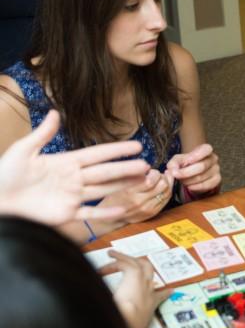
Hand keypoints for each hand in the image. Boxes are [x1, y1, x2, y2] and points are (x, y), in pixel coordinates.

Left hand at [0, 110, 148, 224]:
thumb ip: (42, 134)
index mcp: (65, 162)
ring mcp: (71, 197)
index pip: (97, 154)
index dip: (117, 150)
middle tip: (147, 165)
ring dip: (123, 185)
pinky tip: (122, 210)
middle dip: (127, 168)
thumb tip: (55, 112)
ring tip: (143, 181)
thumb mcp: (22, 151)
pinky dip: (105, 214)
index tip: (137, 145)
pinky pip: (90, 214)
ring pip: (104, 190)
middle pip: (106, 172)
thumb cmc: (3, 175)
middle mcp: (73, 179)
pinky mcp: (65, 214)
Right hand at [96, 169, 174, 224]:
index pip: (151, 180)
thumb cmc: (115, 196)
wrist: (112, 217)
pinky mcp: (152, 212)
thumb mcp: (118, 183)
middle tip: (157, 175)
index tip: (150, 171)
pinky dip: (168, 190)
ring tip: (160, 180)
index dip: (154, 172)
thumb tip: (146, 166)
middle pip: (162, 185)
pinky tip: (163, 187)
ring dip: (167, 183)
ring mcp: (147, 208)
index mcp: (129, 192)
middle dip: (162, 177)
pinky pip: (167, 199)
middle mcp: (139, 201)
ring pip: (167, 191)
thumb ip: (131, 174)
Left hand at [104, 250, 169, 327]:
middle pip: (150, 273)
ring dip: (125, 258)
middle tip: (133, 263)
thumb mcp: (132, 326)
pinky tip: (111, 254)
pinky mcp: (134, 274)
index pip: (160, 297)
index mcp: (151, 305)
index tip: (169, 291)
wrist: (129, 321)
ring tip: (113, 254)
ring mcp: (143, 281)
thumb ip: (128, 323)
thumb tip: (115, 325)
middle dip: (141, 267)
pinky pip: (127, 262)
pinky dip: (119, 257)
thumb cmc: (128, 327)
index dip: (164, 293)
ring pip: (138, 264)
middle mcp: (149, 291)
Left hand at [166, 143, 220, 198]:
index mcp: (206, 150)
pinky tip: (189, 186)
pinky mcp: (217, 179)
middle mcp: (213, 158)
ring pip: (202, 177)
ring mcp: (216, 169)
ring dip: (189, 181)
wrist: (193, 173)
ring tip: (182, 181)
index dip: (196, 155)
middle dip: (186, 172)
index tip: (186, 161)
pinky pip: (206, 185)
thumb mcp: (177, 160)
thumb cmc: (186, 164)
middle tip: (176, 175)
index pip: (206, 149)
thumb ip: (173, 163)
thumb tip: (172, 170)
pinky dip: (196, 187)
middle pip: (201, 166)